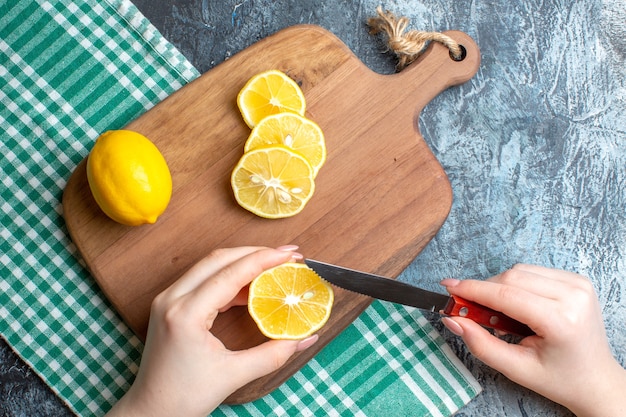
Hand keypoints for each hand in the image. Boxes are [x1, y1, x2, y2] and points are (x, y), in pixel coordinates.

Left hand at [106, 246, 317, 416]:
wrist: (149, 411)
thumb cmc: (183, 397)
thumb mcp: (234, 375)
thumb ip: (274, 353)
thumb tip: (305, 338)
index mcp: (185, 314)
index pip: (230, 274)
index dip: (263, 260)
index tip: (290, 255)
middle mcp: (172, 299)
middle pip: (219, 259)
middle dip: (255, 253)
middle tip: (287, 255)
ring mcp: (168, 299)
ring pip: (210, 265)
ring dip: (242, 262)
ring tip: (272, 266)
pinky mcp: (170, 305)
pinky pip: (203, 280)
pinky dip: (229, 277)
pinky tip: (251, 286)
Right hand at [440, 264, 625, 416]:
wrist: (595, 380)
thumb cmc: (559, 378)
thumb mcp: (516, 369)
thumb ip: (480, 343)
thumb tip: (453, 319)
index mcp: (562, 321)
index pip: (506, 294)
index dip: (472, 289)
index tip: (448, 287)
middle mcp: (574, 297)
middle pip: (511, 277)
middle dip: (484, 290)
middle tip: (468, 308)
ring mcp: (579, 285)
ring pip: (520, 271)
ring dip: (500, 287)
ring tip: (501, 314)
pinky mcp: (578, 280)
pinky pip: (533, 271)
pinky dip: (517, 284)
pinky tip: (519, 306)